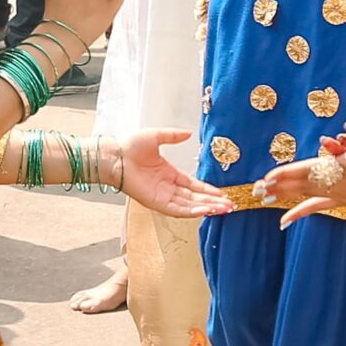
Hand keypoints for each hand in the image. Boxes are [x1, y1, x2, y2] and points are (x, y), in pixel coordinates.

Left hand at [117, 130, 233, 218]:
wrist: (114, 156)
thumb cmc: (129, 146)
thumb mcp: (156, 136)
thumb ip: (173, 136)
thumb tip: (188, 133)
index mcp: (170, 174)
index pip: (194, 185)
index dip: (209, 190)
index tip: (223, 194)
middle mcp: (168, 187)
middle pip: (196, 198)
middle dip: (213, 202)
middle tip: (231, 205)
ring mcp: (162, 196)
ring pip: (190, 206)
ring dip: (207, 208)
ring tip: (224, 209)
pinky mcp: (156, 203)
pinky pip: (177, 210)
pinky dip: (191, 211)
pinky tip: (205, 211)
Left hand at [261, 116, 345, 223]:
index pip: (310, 170)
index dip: (288, 174)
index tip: (268, 177)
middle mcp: (342, 185)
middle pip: (303, 185)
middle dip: (279, 186)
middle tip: (255, 189)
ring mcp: (343, 195)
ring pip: (307, 196)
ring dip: (284, 196)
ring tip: (263, 198)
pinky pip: (318, 207)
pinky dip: (300, 212)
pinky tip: (284, 220)